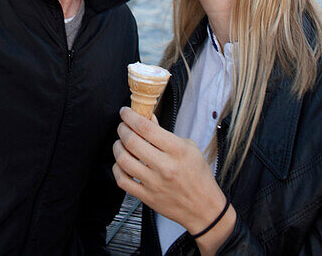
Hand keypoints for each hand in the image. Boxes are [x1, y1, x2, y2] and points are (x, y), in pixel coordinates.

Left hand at [112, 107, 235, 252]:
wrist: (204, 209)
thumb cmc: (198, 176)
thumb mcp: (189, 147)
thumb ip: (165, 133)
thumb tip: (147, 118)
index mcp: (177, 151)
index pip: (146, 128)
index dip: (130, 116)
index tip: (125, 112)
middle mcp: (164, 166)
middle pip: (132, 141)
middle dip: (122, 128)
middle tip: (123, 125)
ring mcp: (154, 183)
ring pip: (124, 160)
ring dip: (117, 147)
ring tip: (120, 142)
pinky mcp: (147, 197)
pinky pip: (123, 181)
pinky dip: (117, 168)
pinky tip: (122, 163)